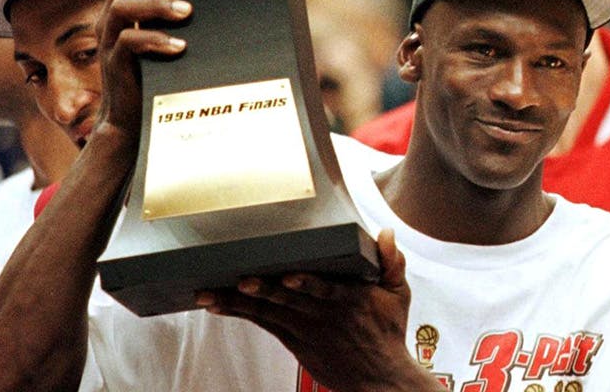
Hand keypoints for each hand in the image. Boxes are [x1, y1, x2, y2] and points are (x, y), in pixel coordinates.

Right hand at [93, 0, 192, 146]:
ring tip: (188, 9)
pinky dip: (155, 41)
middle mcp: (113, 20)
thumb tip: (225, 6)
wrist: (133, 124)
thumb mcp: (169, 43)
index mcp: (126, 10)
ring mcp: (111, 41)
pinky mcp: (115, 65)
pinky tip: (180, 46)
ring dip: (157, 2)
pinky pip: (128, 43)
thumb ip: (183, 24)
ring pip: (122, 6)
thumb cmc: (157, 80)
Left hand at [197, 229, 438, 391]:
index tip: (289, 275)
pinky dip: (240, 312)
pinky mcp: (294, 341)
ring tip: (211, 295)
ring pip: (268, 311)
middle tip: (240, 280)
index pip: (325, 289)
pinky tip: (218, 305)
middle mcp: (323, 313)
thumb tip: (385, 232)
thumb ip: (392, 262)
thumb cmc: (388, 332)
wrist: (378, 379)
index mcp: (349, 298)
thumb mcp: (399, 294)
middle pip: (288, 299)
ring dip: (239, 302)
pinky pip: (263, 324)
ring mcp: (305, 328)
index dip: (306, 283)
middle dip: (263, 289)